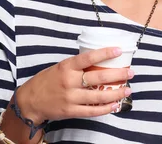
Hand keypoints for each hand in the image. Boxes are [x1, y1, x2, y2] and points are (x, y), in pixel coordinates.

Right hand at [15, 47, 134, 121]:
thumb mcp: (60, 67)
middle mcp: (69, 81)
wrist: (30, 101)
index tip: (119, 50)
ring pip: (98, 96)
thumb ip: (77, 66)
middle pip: (98, 77)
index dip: (105, 53)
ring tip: (127, 90)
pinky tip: (115, 105)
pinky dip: (106, 108)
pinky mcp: (71, 111)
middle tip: (130, 72)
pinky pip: (92, 111)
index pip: (89, 57)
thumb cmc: (47, 81)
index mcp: (66, 66)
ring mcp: (70, 97)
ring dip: (116, 93)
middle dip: (118, 74)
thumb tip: (99, 61)